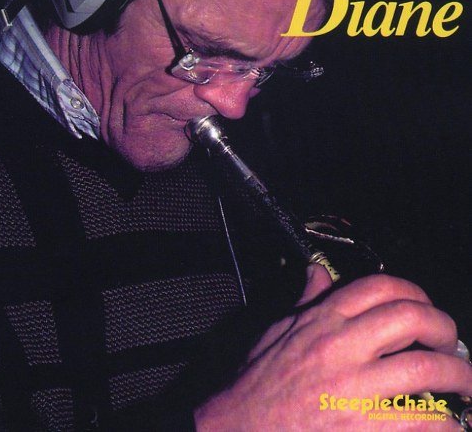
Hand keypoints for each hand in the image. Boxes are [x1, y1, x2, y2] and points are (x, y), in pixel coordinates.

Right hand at [195, 274, 470, 429]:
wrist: (239, 428)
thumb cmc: (257, 382)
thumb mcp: (277, 329)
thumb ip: (305, 299)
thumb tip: (317, 272)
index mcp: (322, 320)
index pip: (380, 287)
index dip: (414, 291)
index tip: (424, 305)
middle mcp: (341, 347)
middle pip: (412, 319)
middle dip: (444, 327)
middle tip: (450, 342)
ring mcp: (354, 389)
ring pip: (428, 370)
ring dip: (459, 377)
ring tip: (463, 385)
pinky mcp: (364, 428)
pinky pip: (425, 421)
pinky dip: (446, 423)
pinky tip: (446, 422)